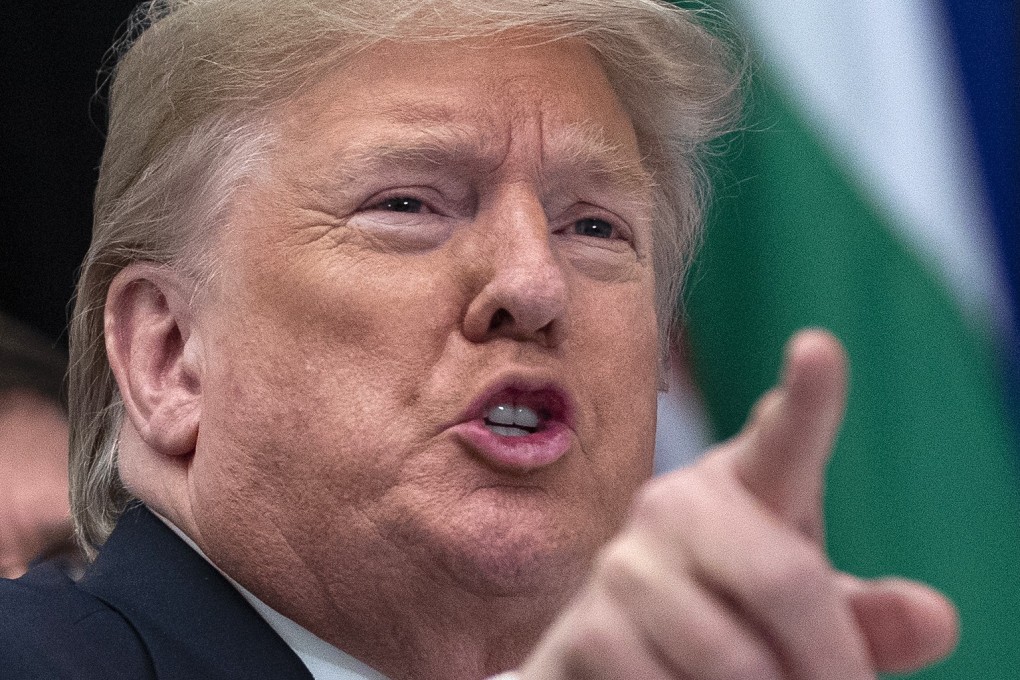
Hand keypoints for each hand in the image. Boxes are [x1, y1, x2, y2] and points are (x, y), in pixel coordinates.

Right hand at [517, 329, 957, 678]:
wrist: (622, 656)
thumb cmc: (734, 616)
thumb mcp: (808, 616)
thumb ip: (867, 618)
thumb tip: (935, 617)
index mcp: (747, 488)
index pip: (784, 440)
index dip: (805, 398)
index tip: (818, 351)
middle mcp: (678, 507)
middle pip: (782, 578)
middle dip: (827, 660)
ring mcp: (624, 565)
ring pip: (728, 656)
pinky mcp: (584, 629)